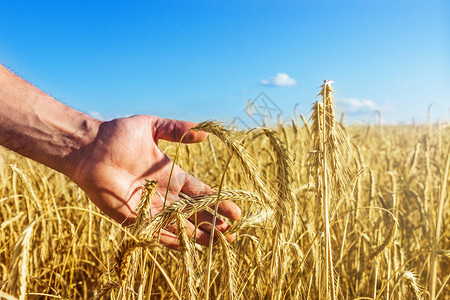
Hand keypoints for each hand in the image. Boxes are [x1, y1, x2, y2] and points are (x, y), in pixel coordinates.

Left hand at [68, 115, 240, 247]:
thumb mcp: (153, 126)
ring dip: (197, 235)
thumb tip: (205, 133)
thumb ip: (177, 129)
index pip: (200, 192)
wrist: (89, 147)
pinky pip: (154, 232)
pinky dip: (171, 240)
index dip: (218, 202)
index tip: (235, 211)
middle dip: (213, 223)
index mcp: (171, 175)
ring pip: (179, 225)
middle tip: (232, 233)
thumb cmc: (118, 135)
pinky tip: (187, 247)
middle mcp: (164, 194)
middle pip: (194, 213)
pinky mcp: (132, 217)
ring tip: (218, 243)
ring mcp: (149, 207)